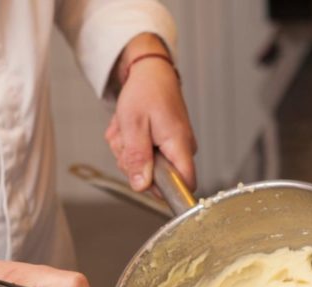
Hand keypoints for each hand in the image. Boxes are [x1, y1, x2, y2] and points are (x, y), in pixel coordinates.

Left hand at [105, 33, 196, 191]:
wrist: (150, 72)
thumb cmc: (145, 91)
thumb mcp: (133, 125)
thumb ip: (138, 158)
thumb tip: (141, 186)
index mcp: (179, 145)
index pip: (185, 184)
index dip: (164, 189)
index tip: (144, 177)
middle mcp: (182, 149)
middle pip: (158, 180)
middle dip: (134, 165)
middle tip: (127, 141)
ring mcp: (174, 147)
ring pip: (147, 169)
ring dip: (129, 153)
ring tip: (128, 131)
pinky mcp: (166, 145)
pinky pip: (146, 157)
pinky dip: (132, 146)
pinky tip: (132, 131)